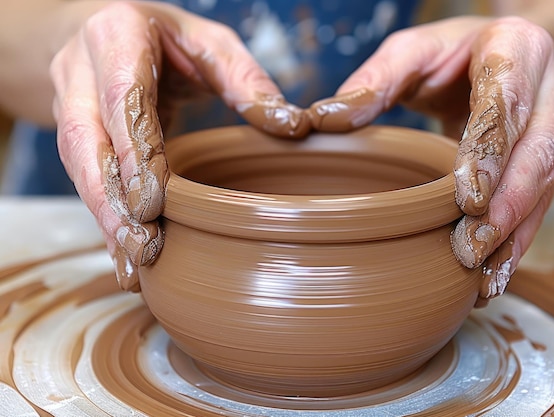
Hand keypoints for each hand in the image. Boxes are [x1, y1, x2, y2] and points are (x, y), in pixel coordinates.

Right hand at [51, 1, 310, 290]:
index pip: (122, 98)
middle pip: (87, 142)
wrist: (105, 30)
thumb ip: (246, 79)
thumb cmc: (167, 38)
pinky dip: (105, 218)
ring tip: (134, 263)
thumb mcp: (210, 42)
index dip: (135, 153)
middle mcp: (80, 71)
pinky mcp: (72, 134)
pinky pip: (82, 179)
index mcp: (116, 36)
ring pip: (79, 168)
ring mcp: (68, 104)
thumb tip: (291, 125)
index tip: (152, 204)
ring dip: (106, 219)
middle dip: (113, 201)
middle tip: (144, 248)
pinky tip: (123, 252)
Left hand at [308, 16, 553, 303]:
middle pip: (535, 154)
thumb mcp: (414, 51)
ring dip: (513, 234)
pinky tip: (495, 273)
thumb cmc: (455, 52)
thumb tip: (328, 117)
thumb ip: (376, 79)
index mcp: (519, 48)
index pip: (506, 104)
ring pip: (546, 187)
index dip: (488, 154)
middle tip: (469, 249)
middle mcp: (553, 89)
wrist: (506, 52)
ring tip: (482, 275)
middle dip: (505, 208)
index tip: (467, 199)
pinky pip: (544, 204)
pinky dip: (518, 241)